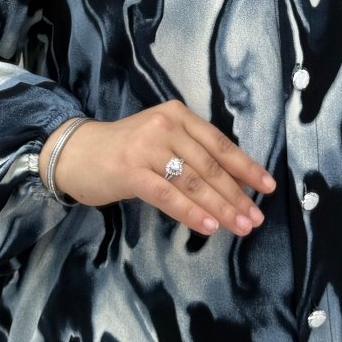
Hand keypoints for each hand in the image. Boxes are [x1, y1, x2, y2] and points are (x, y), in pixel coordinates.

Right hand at [39, 101, 275, 237]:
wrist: (74, 152)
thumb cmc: (124, 150)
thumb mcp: (162, 141)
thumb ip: (193, 154)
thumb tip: (234, 183)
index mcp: (180, 115)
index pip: (221, 144)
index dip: (246, 167)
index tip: (268, 187)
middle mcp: (167, 126)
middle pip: (211, 165)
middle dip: (237, 194)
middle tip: (255, 218)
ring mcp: (148, 148)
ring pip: (194, 182)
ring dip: (220, 207)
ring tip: (240, 226)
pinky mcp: (131, 171)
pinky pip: (168, 195)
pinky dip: (190, 212)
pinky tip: (208, 226)